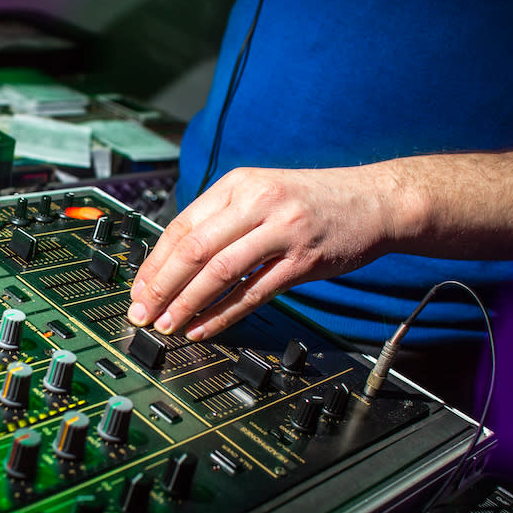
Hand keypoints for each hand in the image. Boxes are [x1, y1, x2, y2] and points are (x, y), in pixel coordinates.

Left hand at [127, 165, 403, 339]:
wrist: (375, 200)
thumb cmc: (315, 201)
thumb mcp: (263, 192)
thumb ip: (223, 218)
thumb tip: (176, 259)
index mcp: (238, 184)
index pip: (181, 226)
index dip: (154, 263)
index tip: (137, 288)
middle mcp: (257, 202)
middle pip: (193, 249)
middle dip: (161, 285)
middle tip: (143, 312)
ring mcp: (281, 231)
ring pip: (219, 271)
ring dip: (187, 303)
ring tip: (167, 325)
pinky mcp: (302, 261)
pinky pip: (253, 293)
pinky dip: (223, 314)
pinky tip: (204, 328)